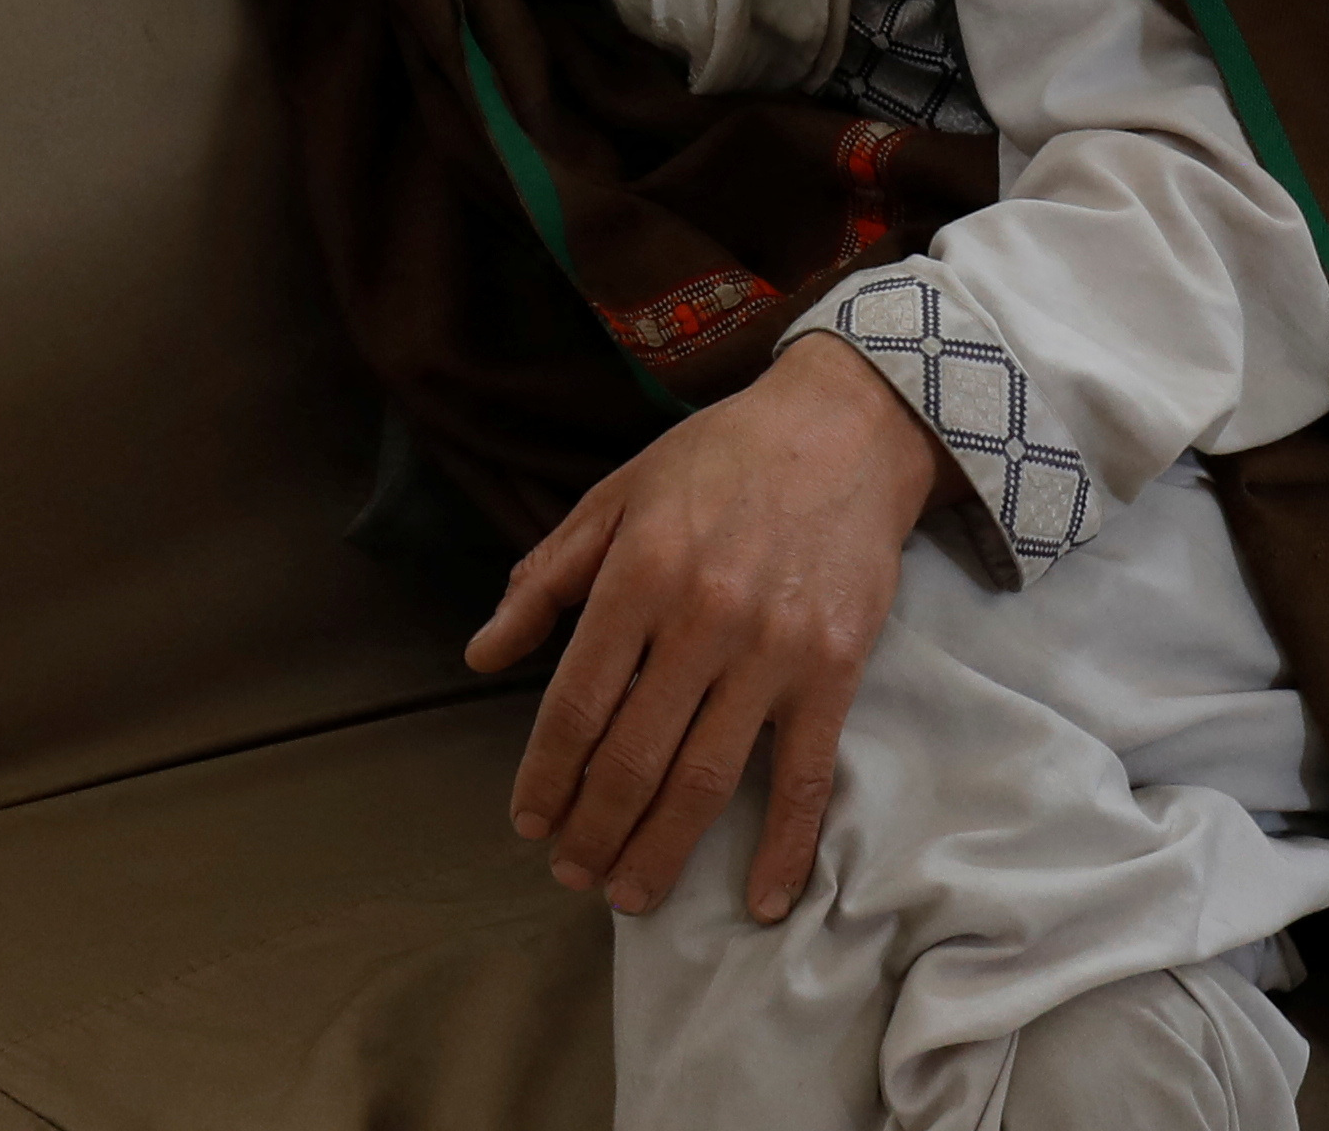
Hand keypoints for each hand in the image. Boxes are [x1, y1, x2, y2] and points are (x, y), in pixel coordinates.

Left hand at [472, 334, 936, 919]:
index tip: (529, 820)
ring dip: (660, 850)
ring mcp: (773, 652)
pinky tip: (761, 899)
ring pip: (705, 780)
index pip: (576, 703)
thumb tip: (482, 655)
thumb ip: (546, 579)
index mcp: (639, 573)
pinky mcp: (834, 671)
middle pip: (633, 757)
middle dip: (592, 827)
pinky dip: (783, 846)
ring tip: (627, 893)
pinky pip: (806, 776)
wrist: (846, 429)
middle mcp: (702, 619)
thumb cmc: (719, 459)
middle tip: (570, 870)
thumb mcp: (617, 496)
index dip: (544, 774)